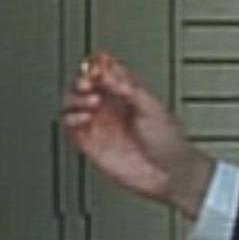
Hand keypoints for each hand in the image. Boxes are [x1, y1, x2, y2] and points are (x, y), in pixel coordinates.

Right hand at [61, 52, 216, 216]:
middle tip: (88, 84)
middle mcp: (110, 106)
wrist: (168, 174)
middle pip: (82, 84)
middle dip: (81, 80)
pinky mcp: (90, 143)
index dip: (96, 65)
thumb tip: (107, 72)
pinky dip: (71, 118)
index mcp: (126, 92)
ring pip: (72, 103)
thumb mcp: (151, 107)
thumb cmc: (168, 141)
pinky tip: (85, 118)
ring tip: (91, 102)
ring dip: (75, 98)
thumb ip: (128, 88)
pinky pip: (70, 126)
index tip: (96, 67)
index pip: (103, 70)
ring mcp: (99, 124)